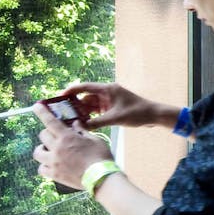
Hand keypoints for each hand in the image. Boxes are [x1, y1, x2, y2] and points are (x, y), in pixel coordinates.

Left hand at [32, 104, 113, 190]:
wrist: (101, 178)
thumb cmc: (100, 157)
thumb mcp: (94, 139)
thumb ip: (82, 130)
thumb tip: (75, 123)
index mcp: (66, 137)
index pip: (50, 121)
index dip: (42, 112)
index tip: (35, 106)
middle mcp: (57, 148)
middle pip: (43, 136)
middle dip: (48, 133)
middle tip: (56, 136)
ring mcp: (54, 163)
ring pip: (38, 153)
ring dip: (42, 149)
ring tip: (50, 151)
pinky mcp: (54, 175)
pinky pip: (41, 169)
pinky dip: (44, 166)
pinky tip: (51, 165)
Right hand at [45, 82, 160, 130]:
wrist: (153, 116)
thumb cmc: (137, 113)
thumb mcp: (115, 119)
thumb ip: (97, 123)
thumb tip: (81, 127)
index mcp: (107, 89)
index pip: (85, 87)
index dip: (72, 91)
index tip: (60, 96)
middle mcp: (107, 92)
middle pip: (86, 96)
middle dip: (75, 104)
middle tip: (63, 112)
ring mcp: (109, 100)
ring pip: (91, 104)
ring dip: (82, 111)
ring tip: (71, 119)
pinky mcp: (111, 107)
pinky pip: (97, 110)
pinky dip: (90, 115)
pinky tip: (83, 122)